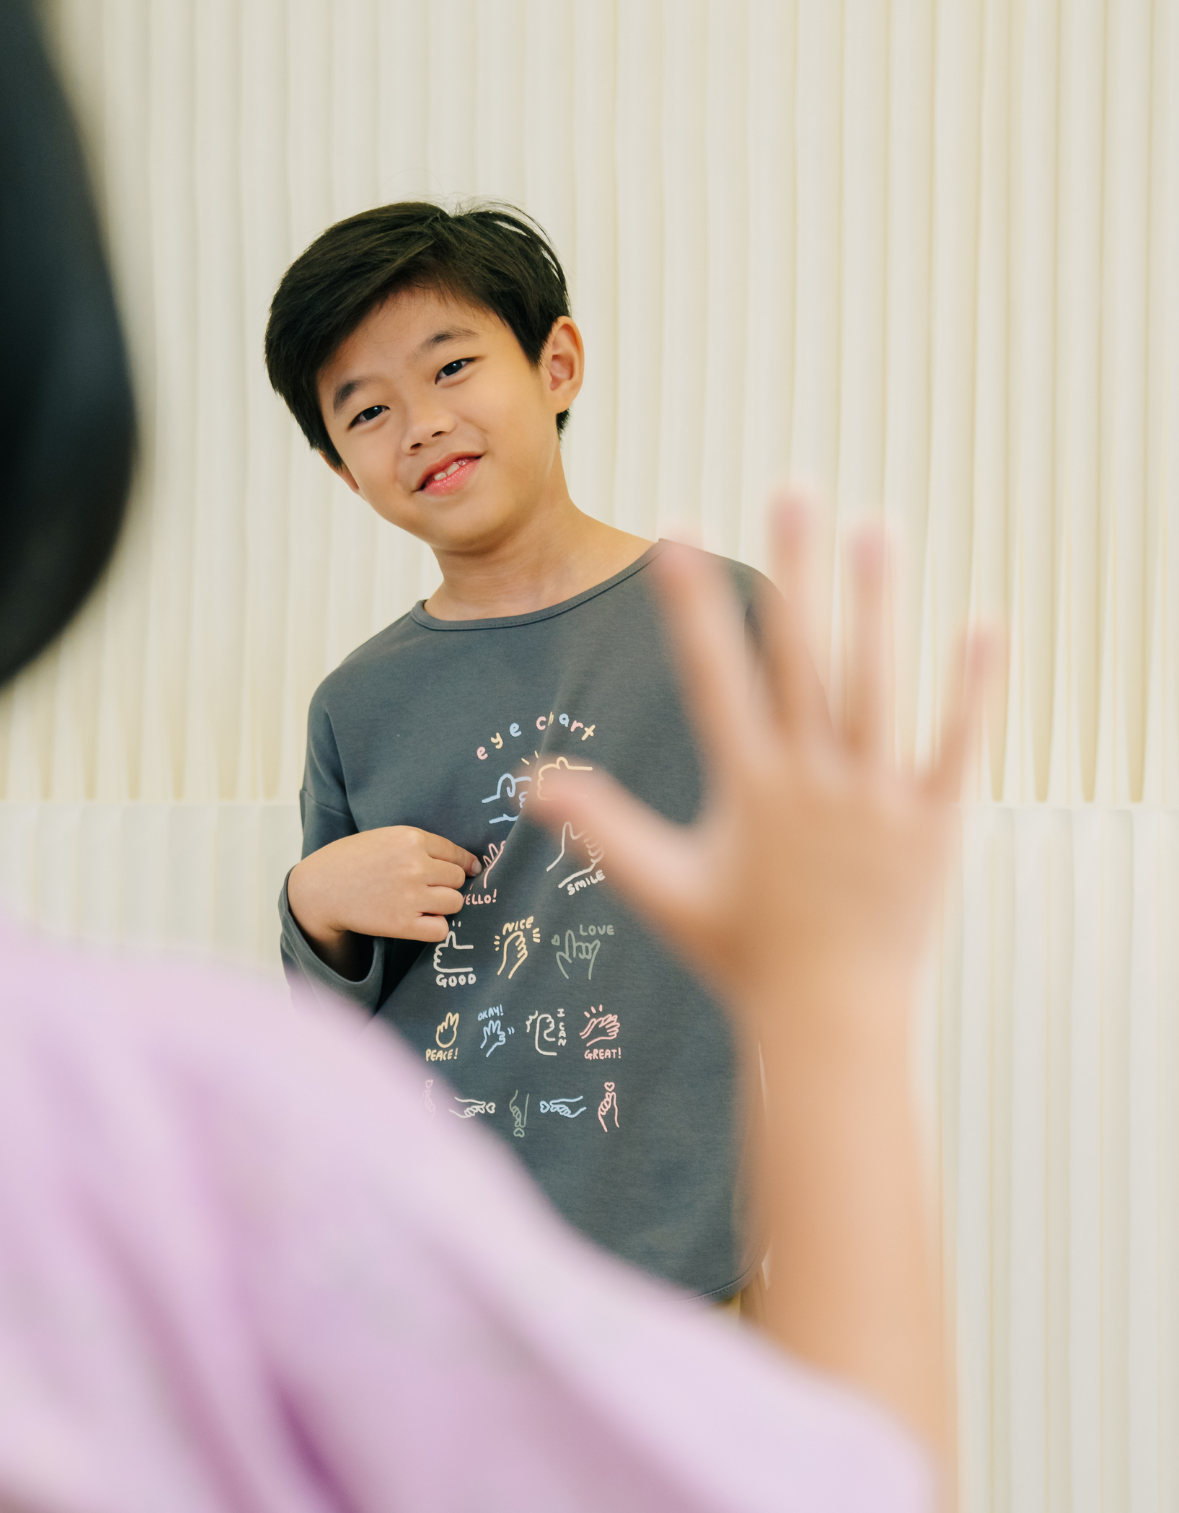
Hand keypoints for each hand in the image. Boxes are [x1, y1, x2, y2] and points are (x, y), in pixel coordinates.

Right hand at [288, 827, 481, 979]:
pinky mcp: (403, 923)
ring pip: (455, 902)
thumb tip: (465, 863)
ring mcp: (411, 895)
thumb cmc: (351, 859)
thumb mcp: (385, 837)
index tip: (471, 870)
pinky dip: (435, 927)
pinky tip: (420, 921)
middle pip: (458, 879)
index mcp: (411, 839)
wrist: (321, 887)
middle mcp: (415, 866)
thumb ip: (419, 845)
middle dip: (448, 884)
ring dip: (444, 905)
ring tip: (424, 904)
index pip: (456, 853)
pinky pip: (441, 929)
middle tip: (429, 887)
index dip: (464, 863)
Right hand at [534, 497, 993, 1030]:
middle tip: (792, 489)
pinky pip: (958, 743)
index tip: (676, 532)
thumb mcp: (663, 888)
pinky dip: (973, 685)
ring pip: (879, 685)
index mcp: (749, 787)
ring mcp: (879, 801)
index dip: (690, 602)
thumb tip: (530, 784)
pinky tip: (983, 620)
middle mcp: (813, 782)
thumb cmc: (743, 954)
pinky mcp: (937, 822)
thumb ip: (600, 828)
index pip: (713, 674)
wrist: (834, 1023)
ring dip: (876, 602)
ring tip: (874, 525)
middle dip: (794, 568)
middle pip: (802, 657)